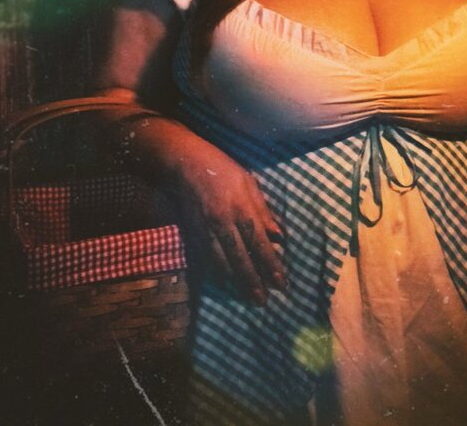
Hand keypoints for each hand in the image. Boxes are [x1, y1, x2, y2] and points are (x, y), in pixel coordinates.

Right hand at [164, 125, 285, 304]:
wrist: (185, 165)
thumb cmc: (223, 170)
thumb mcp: (249, 184)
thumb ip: (264, 212)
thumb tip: (279, 236)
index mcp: (241, 208)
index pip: (259, 243)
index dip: (271, 265)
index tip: (281, 284)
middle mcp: (223, 223)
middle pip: (240, 259)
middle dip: (253, 282)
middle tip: (264, 302)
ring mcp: (206, 231)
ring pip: (222, 264)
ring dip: (236, 283)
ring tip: (248, 298)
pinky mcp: (193, 234)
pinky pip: (207, 260)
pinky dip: (218, 275)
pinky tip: (226, 284)